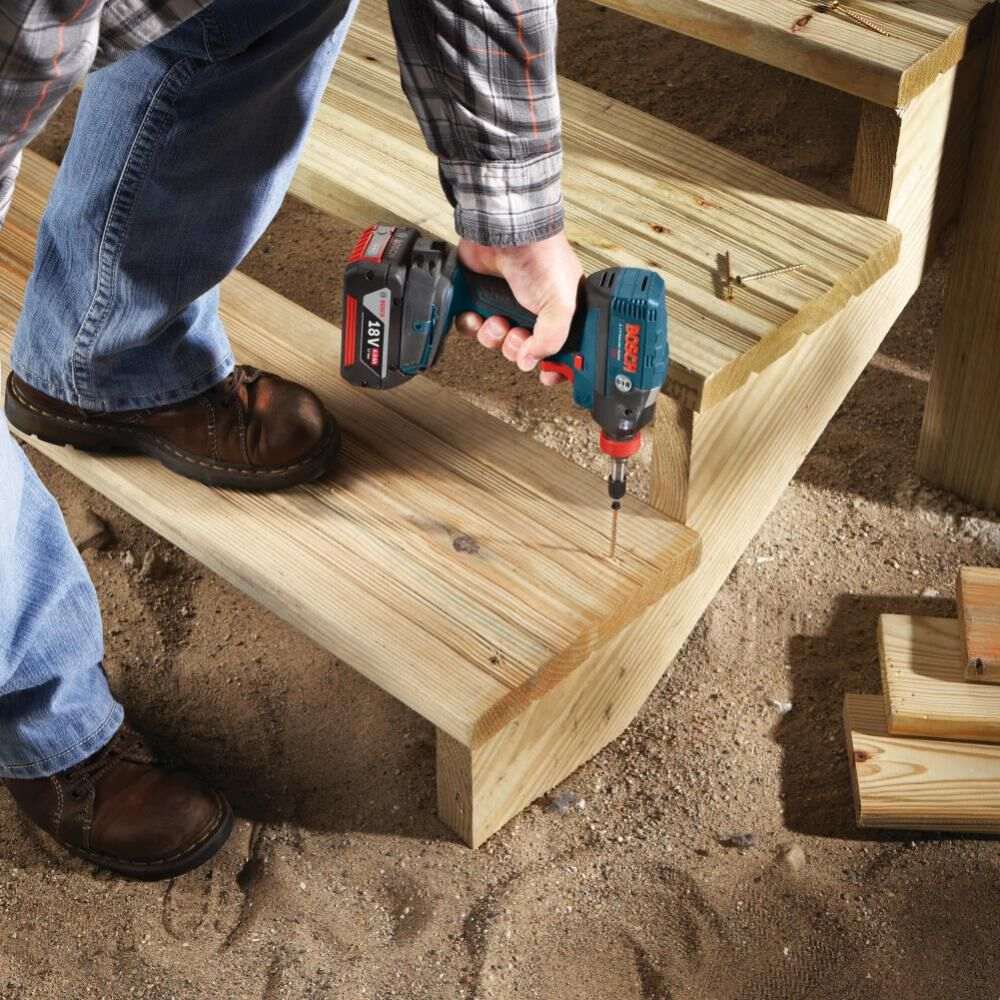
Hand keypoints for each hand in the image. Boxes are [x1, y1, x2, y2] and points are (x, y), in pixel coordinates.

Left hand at [454, 232, 582, 385]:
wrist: (507, 233)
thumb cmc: (542, 258)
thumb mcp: (562, 304)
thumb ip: (552, 339)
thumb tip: (531, 361)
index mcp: (558, 313)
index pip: (559, 350)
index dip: (554, 366)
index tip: (548, 375)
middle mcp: (532, 311)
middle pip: (522, 351)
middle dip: (516, 348)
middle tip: (517, 335)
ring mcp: (504, 305)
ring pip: (495, 342)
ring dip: (493, 336)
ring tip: (497, 320)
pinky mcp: (479, 299)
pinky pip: (471, 327)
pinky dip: (472, 324)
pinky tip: (478, 315)